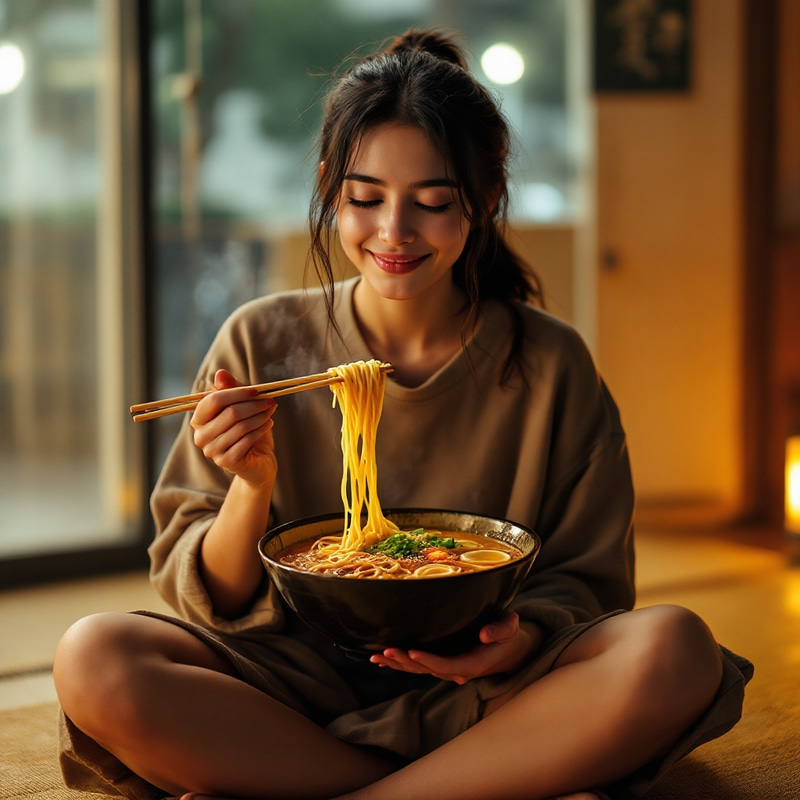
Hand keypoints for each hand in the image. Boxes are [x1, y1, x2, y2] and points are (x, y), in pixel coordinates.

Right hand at [190, 369, 277, 486]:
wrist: (257, 462)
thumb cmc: (248, 431)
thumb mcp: (242, 407)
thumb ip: (231, 390)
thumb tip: (220, 373)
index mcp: (199, 419)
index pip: (214, 400)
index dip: (237, 393)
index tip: (258, 390)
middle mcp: (200, 436)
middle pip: (231, 412)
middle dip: (254, 405)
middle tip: (270, 401)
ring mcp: (211, 450)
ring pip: (241, 426)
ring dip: (260, 416)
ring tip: (270, 412)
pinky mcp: (226, 461)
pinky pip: (247, 439)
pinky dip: (261, 429)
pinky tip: (269, 424)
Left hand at [369, 611, 541, 683]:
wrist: (507, 647)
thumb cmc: (507, 633)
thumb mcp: (510, 626)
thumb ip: (500, 629)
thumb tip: (486, 635)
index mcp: (472, 662)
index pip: (448, 666)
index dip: (429, 661)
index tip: (412, 652)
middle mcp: (456, 669)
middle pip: (427, 669)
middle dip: (405, 662)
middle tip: (385, 651)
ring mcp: (446, 667)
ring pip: (418, 669)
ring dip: (397, 664)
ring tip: (376, 657)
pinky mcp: (440, 661)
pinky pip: (417, 665)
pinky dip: (399, 662)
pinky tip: (382, 659)